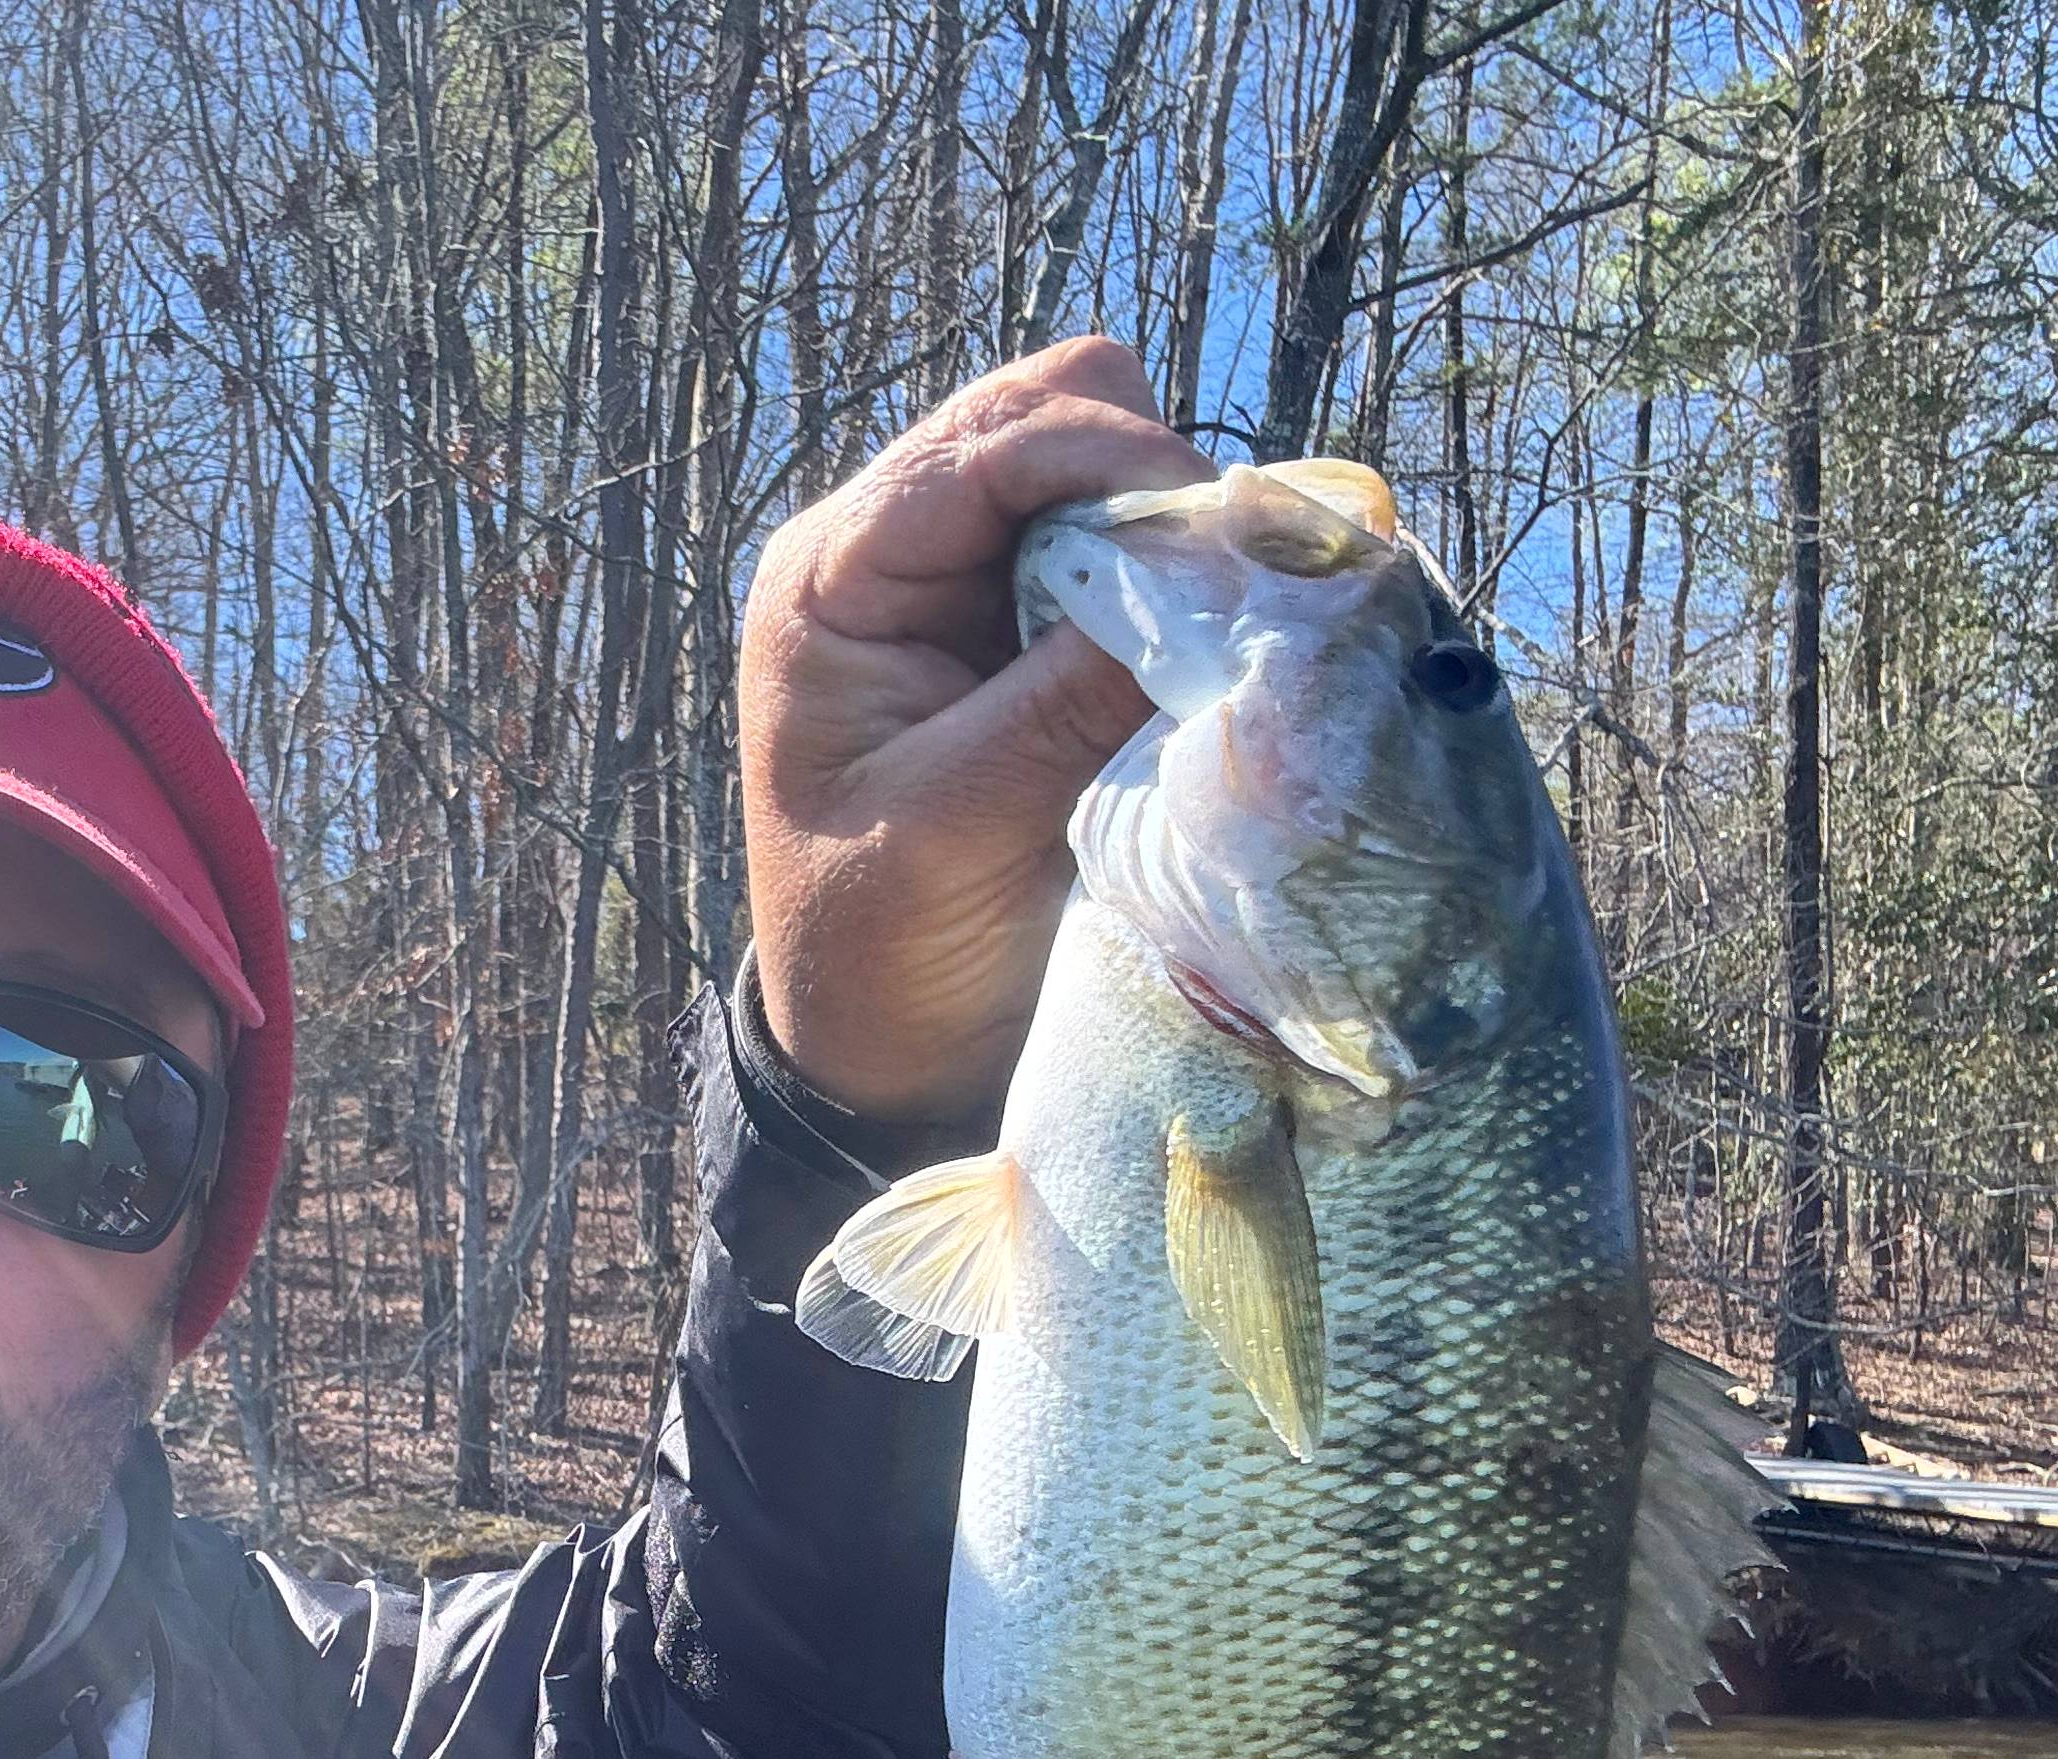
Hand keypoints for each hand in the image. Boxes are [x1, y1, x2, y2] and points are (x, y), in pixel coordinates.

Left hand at [737, 339, 1212, 1120]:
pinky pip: (1123, 545)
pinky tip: (1205, 637)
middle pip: (1047, 414)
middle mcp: (894, 550)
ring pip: (1098, 464)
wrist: (880, 1045)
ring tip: (1215, 617)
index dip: (1111, 461)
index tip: (1217, 530)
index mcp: (834, 577)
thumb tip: (1206, 583)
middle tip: (1223, 579)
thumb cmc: (882, 946)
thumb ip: (1066, 700)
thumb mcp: (960, 825)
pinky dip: (1174, 572)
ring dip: (1166, 523)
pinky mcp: (1030, 627)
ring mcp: (967, 581)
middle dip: (1144, 476)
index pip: (984, 446)